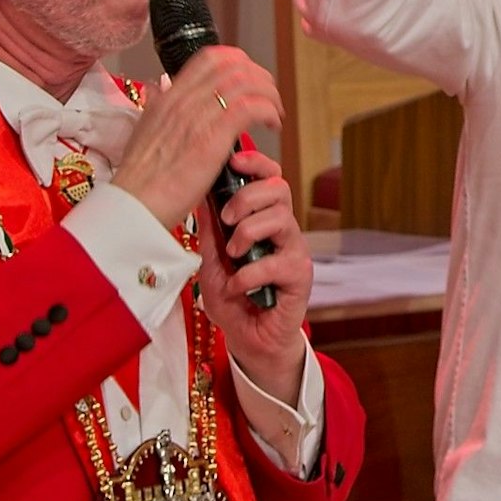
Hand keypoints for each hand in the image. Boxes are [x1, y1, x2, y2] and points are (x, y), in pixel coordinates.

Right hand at [111, 46, 282, 229]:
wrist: (134, 206)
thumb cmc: (141, 180)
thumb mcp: (143, 130)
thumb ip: (156, 107)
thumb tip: (159, 88)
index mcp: (169, 97)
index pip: (209, 57)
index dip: (238, 61)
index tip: (250, 78)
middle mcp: (183, 100)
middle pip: (233, 65)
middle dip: (259, 77)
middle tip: (268, 96)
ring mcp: (197, 117)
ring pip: (245, 82)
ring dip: (269, 94)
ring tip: (274, 113)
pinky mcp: (212, 138)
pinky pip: (250, 107)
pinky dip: (268, 112)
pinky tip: (272, 126)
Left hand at [197, 150, 311, 408]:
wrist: (249, 339)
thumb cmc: (233, 297)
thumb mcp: (210, 259)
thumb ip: (210, 229)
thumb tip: (200, 191)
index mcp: (263, 218)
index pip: (269, 177)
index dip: (256, 163)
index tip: (234, 162)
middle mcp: (283, 229)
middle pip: (279, 189)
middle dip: (247, 197)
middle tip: (228, 219)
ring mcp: (293, 251)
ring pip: (280, 219)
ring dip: (248, 234)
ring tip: (233, 255)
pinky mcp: (300, 276)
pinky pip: (276, 262)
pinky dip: (250, 274)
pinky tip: (238, 287)